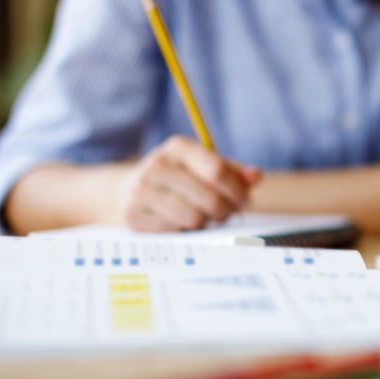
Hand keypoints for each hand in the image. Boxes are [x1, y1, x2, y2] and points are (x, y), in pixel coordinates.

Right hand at [117, 135, 261, 230]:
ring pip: (194, 217)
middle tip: (228, 214)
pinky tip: (185, 224)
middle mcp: (156, 165)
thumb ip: (231, 170)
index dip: (237, 190)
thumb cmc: (176, 178)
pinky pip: (175, 230)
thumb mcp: (201, 166)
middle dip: (226, 210)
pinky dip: (186, 231)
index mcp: (177, 147)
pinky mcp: (133, 215)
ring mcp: (141, 190)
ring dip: (207, 222)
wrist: (123, 191)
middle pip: (209, 197)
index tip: (245, 201)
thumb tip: (256, 176)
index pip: (217, 170)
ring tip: (206, 218)